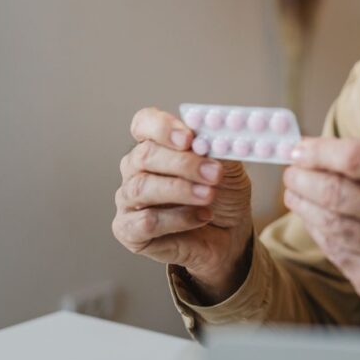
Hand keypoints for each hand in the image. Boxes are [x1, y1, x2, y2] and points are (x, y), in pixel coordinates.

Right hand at [112, 107, 253, 302]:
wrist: (230, 235)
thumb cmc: (224, 195)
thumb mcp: (230, 168)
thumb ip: (220, 149)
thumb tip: (217, 136)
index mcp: (156, 143)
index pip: (145, 123)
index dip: (163, 128)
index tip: (189, 138)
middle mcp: (136, 168)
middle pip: (145, 155)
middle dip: (183, 163)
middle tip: (213, 173)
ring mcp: (128, 199)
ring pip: (142, 187)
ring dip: (181, 190)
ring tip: (209, 195)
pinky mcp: (128, 230)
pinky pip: (146, 221)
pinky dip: (178, 219)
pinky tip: (201, 217)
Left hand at [283, 138, 359, 332]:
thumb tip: (316, 151)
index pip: (357, 158)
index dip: (319, 152)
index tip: (298, 149)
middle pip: (336, 192)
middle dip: (303, 178)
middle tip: (291, 172)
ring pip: (330, 223)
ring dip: (303, 205)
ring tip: (294, 193)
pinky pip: (334, 249)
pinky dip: (316, 230)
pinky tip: (311, 219)